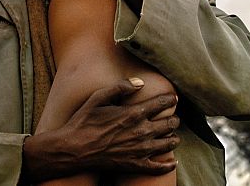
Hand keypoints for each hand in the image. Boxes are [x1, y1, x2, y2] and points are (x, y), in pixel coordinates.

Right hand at [22, 79, 179, 181]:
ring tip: (174, 137)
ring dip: (174, 138)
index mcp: (134, 113)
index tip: (174, 98)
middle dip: (174, 120)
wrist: (74, 149)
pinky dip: (169, 165)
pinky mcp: (136, 165)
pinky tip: (172, 162)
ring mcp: (140, 150)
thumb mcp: (98, 98)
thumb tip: (140, 82)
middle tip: (175, 119)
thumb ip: (120, 87)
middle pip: (169, 124)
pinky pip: (159, 167)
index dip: (170, 99)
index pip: (161, 104)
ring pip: (168, 144)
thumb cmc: (84, 121)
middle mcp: (141, 131)